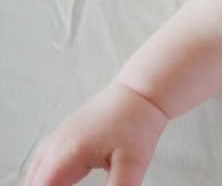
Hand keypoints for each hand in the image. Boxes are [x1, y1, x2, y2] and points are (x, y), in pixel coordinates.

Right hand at [25, 80, 168, 185]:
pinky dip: (46, 180)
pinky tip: (61, 184)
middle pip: (34, 184)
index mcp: (65, 156)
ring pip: (34, 177)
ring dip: (46, 185)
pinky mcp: (60, 139)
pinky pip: (40, 167)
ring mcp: (54, 142)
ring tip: (70, 185)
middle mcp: (53, 149)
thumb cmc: (137, 120)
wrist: (140, 92)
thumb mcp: (132, 163)